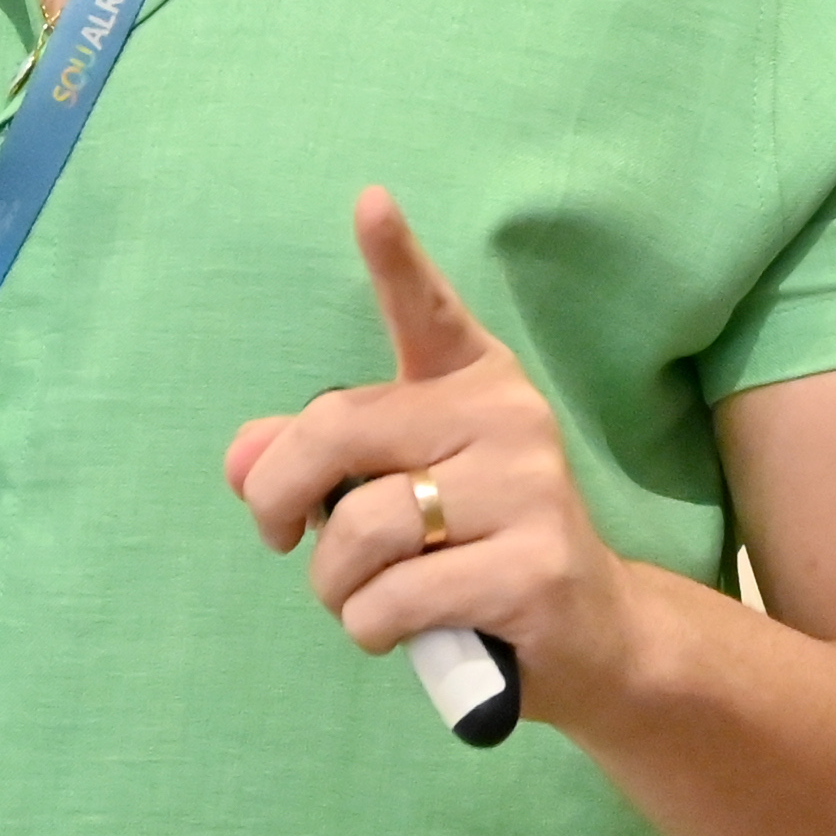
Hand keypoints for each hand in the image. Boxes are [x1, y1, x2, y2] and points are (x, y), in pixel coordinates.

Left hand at [222, 192, 638, 727]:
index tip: (369, 203)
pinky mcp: (534, 569)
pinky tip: (403, 631)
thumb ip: (315, 461)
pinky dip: (369, 627)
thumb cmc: (475, 547)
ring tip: (365, 596)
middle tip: (277, 535)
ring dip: (332, 585)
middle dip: (277, 497)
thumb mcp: (396, 490)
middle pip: (337, 433)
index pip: (427, 311)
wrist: (594, 632)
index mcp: (474, 380)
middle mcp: (508, 416)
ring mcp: (529, 490)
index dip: (395, 258)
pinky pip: (393, 599)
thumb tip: (241, 460)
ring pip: (359, 530)